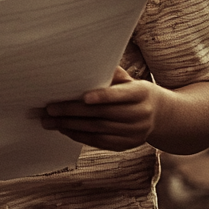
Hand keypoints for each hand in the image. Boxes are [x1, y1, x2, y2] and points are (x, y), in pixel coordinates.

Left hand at [41, 65, 157, 150]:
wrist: (158, 115)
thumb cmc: (134, 91)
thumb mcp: (129, 79)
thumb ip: (112, 73)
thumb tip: (87, 64)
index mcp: (140, 93)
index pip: (120, 95)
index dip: (103, 96)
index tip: (83, 96)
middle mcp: (139, 114)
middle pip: (103, 114)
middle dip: (73, 111)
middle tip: (50, 109)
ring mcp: (133, 132)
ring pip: (98, 130)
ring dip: (71, 126)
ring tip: (50, 121)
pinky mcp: (125, 145)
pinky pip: (99, 142)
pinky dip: (79, 136)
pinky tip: (64, 129)